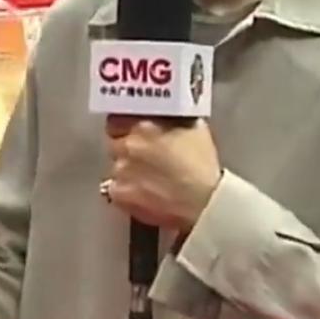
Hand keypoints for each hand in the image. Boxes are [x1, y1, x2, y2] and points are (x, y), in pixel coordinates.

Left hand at [103, 119, 221, 233]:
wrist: (205, 201)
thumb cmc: (202, 166)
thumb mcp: (194, 128)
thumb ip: (171, 119)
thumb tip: (164, 116)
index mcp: (143, 124)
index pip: (117, 120)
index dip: (124, 128)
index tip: (131, 134)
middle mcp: (128, 145)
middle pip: (114, 144)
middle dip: (126, 150)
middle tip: (144, 160)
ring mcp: (121, 170)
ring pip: (116, 168)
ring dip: (126, 172)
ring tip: (149, 180)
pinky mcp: (120, 194)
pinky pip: (115, 190)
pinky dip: (126, 192)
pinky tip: (144, 194)